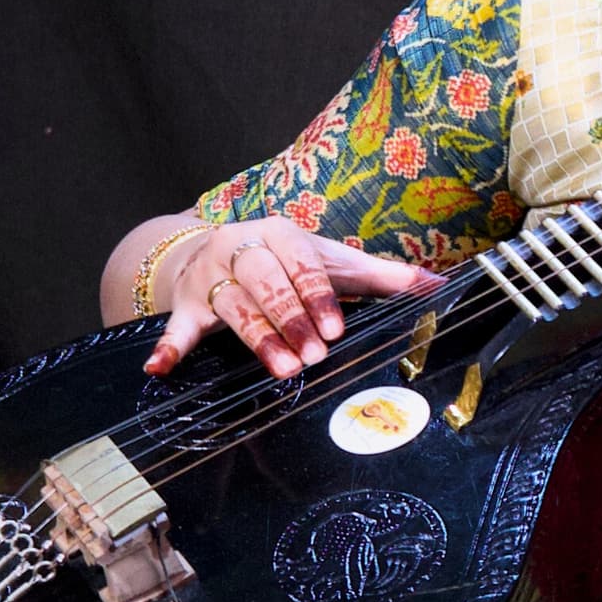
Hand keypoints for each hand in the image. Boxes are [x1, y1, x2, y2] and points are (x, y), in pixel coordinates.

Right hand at [145, 219, 442, 379]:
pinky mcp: (185, 305)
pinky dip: (167, 346)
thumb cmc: (290, 262)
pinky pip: (175, 326)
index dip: (318, 295)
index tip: (334, 328)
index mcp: (280, 232)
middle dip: (290, 319)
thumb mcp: (335, 264)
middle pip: (265, 283)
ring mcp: (210, 276)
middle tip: (313, 355)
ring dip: (256, 338)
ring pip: (232, 307)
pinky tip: (160, 368)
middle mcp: (241, 247)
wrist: (222, 251)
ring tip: (282, 368)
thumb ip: (385, 277)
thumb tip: (441, 285)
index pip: (299, 262)